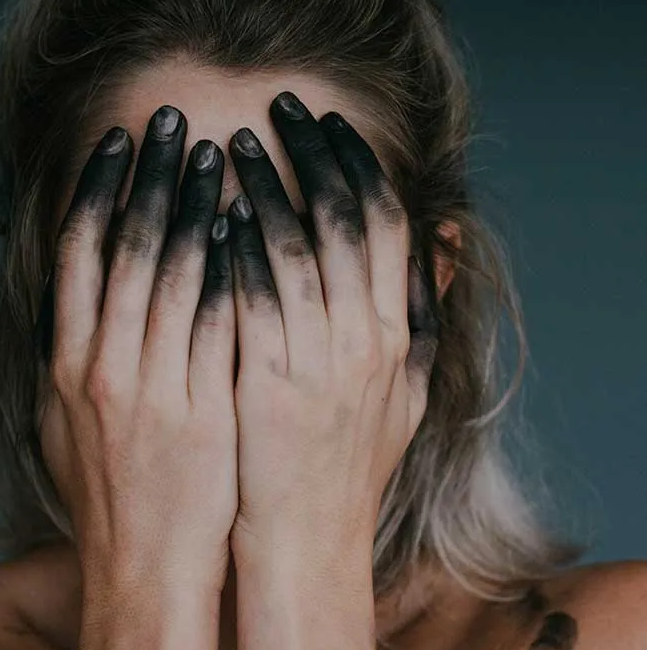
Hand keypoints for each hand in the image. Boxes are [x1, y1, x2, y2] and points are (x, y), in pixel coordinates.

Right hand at [32, 106, 237, 593]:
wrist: (145, 564)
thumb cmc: (111, 489)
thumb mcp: (68, 418)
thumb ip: (74, 352)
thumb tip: (82, 292)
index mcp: (67, 362)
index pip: (79, 253)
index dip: (99, 189)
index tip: (120, 141)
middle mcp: (103, 364)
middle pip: (127, 246)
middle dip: (152, 176)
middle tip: (173, 120)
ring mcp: (154, 386)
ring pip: (176, 273)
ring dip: (196, 205)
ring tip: (218, 153)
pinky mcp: (203, 407)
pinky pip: (222, 321)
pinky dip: (234, 268)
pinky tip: (250, 225)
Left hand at [225, 92, 439, 573]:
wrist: (305, 541)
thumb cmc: (349, 465)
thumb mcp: (408, 392)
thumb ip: (424, 313)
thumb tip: (442, 235)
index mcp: (398, 334)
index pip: (386, 223)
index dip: (359, 163)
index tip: (329, 124)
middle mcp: (366, 339)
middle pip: (343, 218)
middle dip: (312, 153)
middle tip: (280, 108)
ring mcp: (316, 361)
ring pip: (292, 246)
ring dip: (262, 188)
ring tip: (231, 147)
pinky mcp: (264, 382)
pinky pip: (248, 297)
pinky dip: (230, 248)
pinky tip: (206, 213)